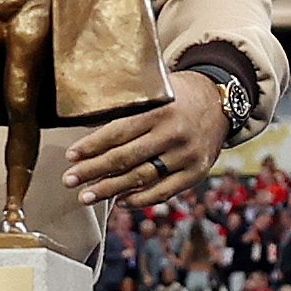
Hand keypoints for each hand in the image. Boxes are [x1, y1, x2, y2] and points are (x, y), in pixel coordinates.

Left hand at [62, 68, 230, 209]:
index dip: (92, 145)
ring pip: (141, 178)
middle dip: (92, 171)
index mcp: (160, 109)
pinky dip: (139, 200)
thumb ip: (126, 104)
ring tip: (86, 196)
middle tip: (69, 181)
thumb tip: (86, 123)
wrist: (222, 103)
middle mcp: (173, 134)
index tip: (70, 156)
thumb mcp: (156, 88)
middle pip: (125, 158)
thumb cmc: (179, 94)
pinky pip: (163, 193)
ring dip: (110, 190)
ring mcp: (186, 156)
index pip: (118, 131)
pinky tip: (119, 202)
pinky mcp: (196, 173)